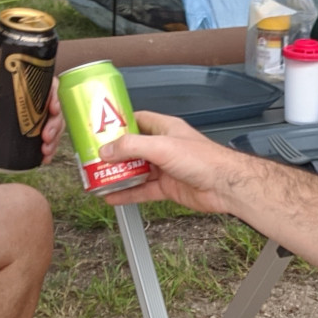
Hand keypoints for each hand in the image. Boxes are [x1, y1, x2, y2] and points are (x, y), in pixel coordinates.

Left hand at [0, 79, 64, 164]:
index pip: (50, 88)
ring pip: (55, 127)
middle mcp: (38, 103)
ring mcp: (39, 119)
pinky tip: (45, 158)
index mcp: (29, 89)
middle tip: (46, 136)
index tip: (53, 109)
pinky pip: (49, 141)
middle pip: (55, 111)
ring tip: (45, 150)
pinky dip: (49, 150)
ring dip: (54, 140)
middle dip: (55, 125)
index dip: (56, 98)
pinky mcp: (36, 133)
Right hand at [98, 111, 257, 214]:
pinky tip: (112, 197)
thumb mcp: (162, 147)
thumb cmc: (204, 160)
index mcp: (165, 128)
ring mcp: (165, 168)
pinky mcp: (167, 187)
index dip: (117, 124)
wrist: (225, 186)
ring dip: (117, 176)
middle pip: (132, 148)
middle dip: (113, 154)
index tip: (98, 129)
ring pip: (135, 171)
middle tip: (92, 159)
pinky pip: (142, 190)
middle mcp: (164, 146)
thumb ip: (132, 147)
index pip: (136, 120)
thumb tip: (107, 150)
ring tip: (96, 179)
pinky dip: (127, 193)